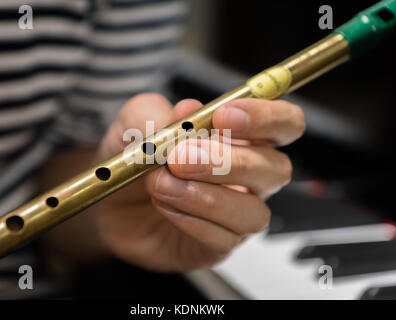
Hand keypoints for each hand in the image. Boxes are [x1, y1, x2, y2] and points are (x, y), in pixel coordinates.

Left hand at [87, 93, 304, 271]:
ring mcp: (236, 213)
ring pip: (253, 212)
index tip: (224, 116)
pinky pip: (223, 239)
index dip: (265, 118)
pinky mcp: (218, 245)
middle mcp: (249, 177)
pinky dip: (192, 221)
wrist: (112, 199)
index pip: (284, 124)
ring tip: (162, 185)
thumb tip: (188, 111)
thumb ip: (159, 113)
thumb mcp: (135, 123)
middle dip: (227, 162)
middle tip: (179, 158)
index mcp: (242, 138)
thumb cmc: (136, 156)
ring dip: (206, 197)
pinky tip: (164, 206)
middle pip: (275, 170)